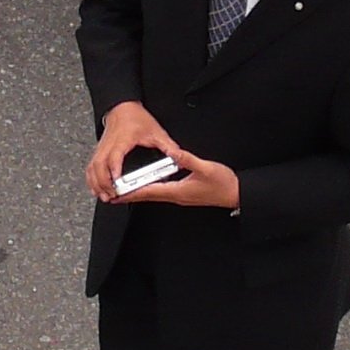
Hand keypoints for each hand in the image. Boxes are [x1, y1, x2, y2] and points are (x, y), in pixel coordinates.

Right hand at [87, 103, 186, 202]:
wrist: (123, 107)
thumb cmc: (136, 118)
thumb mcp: (155, 131)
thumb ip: (168, 146)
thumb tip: (178, 157)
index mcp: (122, 140)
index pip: (115, 156)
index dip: (114, 169)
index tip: (117, 181)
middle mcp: (109, 145)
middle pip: (99, 165)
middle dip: (103, 182)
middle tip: (111, 195)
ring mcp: (102, 148)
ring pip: (92, 167)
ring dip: (96, 182)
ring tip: (103, 195)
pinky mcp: (99, 150)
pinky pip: (91, 166)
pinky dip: (91, 178)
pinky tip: (95, 187)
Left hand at [115, 149, 240, 210]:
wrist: (236, 194)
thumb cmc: (223, 184)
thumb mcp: (205, 168)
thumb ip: (188, 159)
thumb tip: (173, 152)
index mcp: (178, 191)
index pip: (150, 191)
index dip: (132, 192)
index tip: (118, 192)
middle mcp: (176, 196)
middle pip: (148, 196)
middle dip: (130, 195)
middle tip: (113, 194)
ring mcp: (180, 196)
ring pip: (154, 195)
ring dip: (140, 193)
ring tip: (125, 190)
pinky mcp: (184, 193)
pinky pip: (162, 193)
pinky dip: (152, 189)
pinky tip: (149, 184)